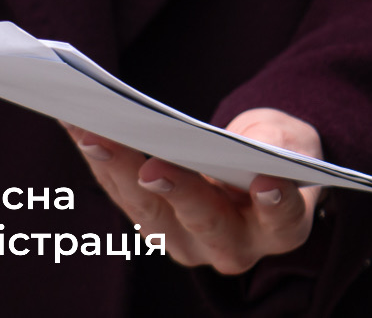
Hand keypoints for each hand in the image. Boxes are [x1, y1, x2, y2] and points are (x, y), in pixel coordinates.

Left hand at [65, 109, 321, 274]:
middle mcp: (231, 246)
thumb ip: (283, 144)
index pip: (280, 221)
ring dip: (119, 172)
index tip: (264, 181)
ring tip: (94, 134)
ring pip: (150, 214)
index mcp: (278, 228)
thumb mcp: (292, 138)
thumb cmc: (278, 150)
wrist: (255, 167)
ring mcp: (186, 242)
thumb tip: (266, 148)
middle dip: (178, 191)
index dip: (274, 204)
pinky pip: (121, 193)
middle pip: (204, 222)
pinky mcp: (151, 223)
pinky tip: (79, 125)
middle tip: (152, 167)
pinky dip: (101, 158)